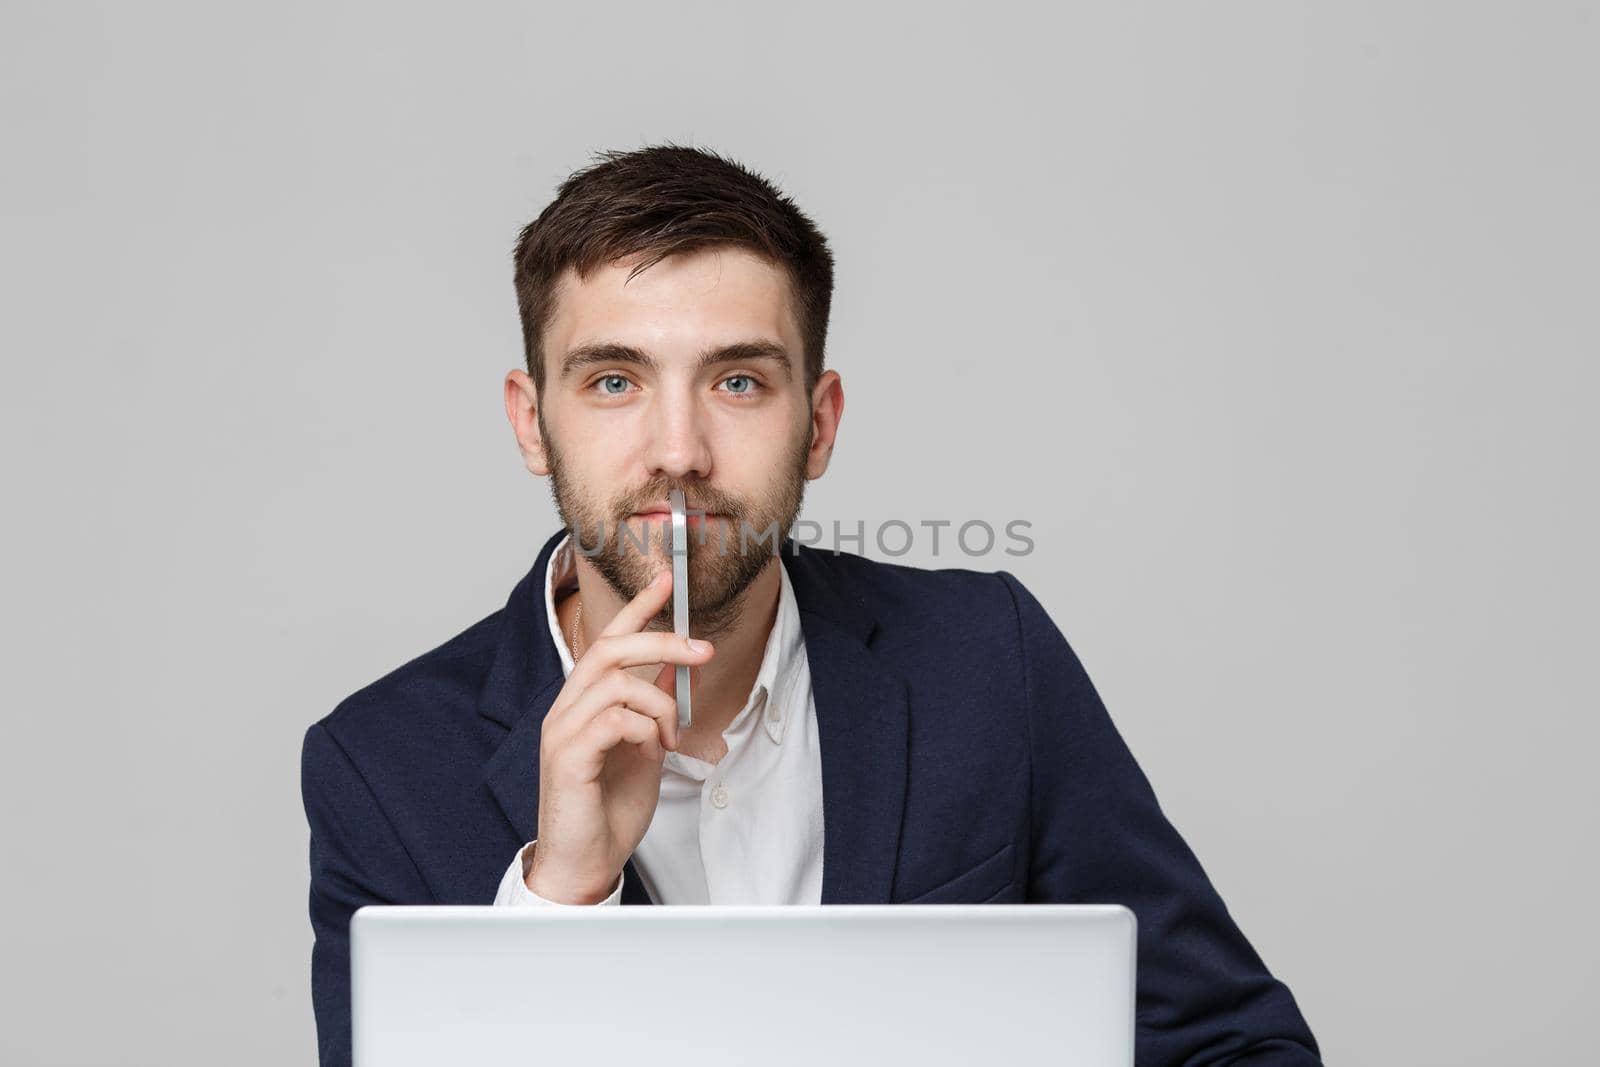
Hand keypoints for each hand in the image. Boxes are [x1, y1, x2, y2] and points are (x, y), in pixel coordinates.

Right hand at [526, 568, 713, 903]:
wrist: (585, 863)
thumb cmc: (609, 808)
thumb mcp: (645, 748)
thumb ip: (655, 709)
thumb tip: (683, 672)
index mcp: (584, 703)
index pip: (607, 640)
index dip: (638, 608)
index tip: (667, 580)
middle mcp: (566, 709)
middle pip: (610, 650)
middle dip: (663, 641)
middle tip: (704, 650)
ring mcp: (561, 732)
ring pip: (617, 682)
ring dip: (660, 704)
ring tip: (671, 737)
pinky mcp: (566, 758)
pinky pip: (613, 720)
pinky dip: (645, 729)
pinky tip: (651, 753)